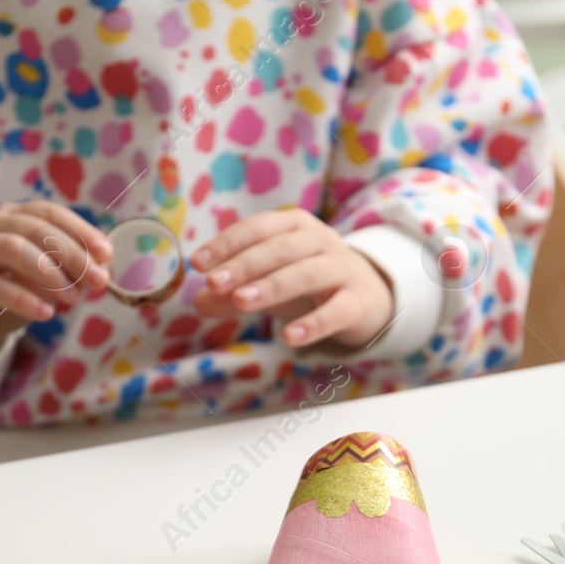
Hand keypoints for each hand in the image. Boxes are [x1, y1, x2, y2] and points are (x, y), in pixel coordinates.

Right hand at [0, 202, 112, 364]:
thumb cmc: (3, 293)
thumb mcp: (40, 280)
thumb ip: (68, 270)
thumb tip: (103, 268)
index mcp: (10, 217)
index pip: (48, 212)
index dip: (80, 230)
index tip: (106, 253)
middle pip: (34, 228)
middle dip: (72, 254)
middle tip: (98, 280)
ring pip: (12, 248)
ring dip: (49, 272)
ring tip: (72, 298)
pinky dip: (23, 298)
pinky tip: (45, 313)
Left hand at [191, 211, 392, 348]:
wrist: (366, 296)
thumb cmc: (307, 284)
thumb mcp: (267, 283)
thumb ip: (232, 292)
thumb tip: (198, 302)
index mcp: (294, 226)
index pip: (257, 228)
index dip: (227, 244)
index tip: (198, 263)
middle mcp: (320, 240)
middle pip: (280, 249)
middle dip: (245, 265)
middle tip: (214, 282)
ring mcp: (342, 269)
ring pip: (306, 274)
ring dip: (272, 287)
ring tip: (241, 302)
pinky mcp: (358, 302)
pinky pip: (336, 311)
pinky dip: (313, 324)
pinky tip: (290, 338)